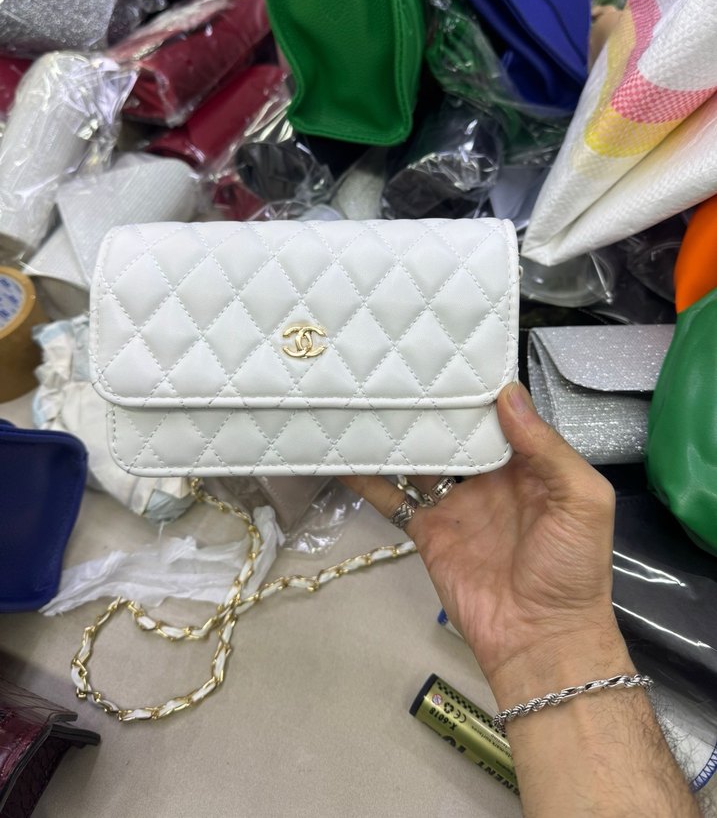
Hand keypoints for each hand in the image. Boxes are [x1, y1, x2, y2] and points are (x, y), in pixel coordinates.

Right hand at [340, 382, 626, 701]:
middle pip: (454, 430)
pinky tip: (342, 453)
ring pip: (420, 457)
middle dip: (432, 403)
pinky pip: (394, 497)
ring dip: (396, 432)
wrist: (540, 640)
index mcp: (529, 464)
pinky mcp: (427, 529)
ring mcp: (454, 502)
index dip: (477, 388)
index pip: (499, 415)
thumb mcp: (581, 500)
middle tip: (397, 367)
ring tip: (364, 397)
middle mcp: (489, 477)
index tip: (449, 354)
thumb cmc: (573, 569)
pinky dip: (368, 477)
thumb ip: (547, 448)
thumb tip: (508, 393)